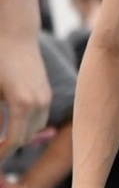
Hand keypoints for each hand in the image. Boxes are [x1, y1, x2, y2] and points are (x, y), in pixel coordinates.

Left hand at [0, 41, 50, 162]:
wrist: (14, 33)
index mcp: (22, 104)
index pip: (14, 141)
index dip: (2, 154)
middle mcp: (39, 103)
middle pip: (26, 138)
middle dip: (9, 147)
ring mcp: (45, 97)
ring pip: (35, 129)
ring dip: (20, 135)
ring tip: (3, 137)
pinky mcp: (46, 91)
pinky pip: (39, 116)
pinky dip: (27, 123)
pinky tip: (12, 120)